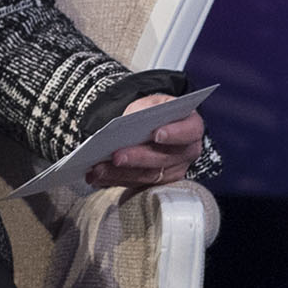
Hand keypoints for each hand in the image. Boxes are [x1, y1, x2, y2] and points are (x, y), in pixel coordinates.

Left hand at [84, 95, 204, 192]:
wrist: (152, 125)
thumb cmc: (154, 112)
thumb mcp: (151, 103)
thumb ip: (144, 110)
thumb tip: (128, 123)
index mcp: (191, 127)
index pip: (189, 132)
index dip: (174, 134)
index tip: (156, 134)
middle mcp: (186, 152)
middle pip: (164, 159)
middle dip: (137, 158)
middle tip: (116, 156)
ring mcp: (172, 171)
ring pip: (147, 176)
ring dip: (120, 173)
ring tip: (98, 168)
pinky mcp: (155, 183)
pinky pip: (134, 184)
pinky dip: (113, 180)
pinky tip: (96, 176)